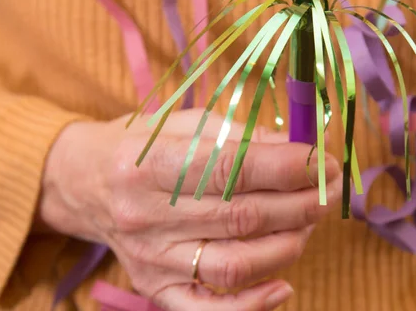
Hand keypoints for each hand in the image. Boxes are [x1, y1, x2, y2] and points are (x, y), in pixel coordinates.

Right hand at [40, 108, 341, 310]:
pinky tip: (284, 285)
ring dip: (288, 245)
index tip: (322, 161)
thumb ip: (240, 135)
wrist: (85, 181)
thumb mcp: (184, 124)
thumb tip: (298, 149)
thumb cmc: (142, 145)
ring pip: (235, 265)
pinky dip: (253, 304)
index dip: (287, 167)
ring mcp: (151, 258)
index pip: (232, 169)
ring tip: (310, 222)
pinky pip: (207, 310)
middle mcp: (146, 215)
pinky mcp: (154, 287)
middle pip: (242, 217)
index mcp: (150, 163)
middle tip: (330, 189)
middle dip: (301, 204)